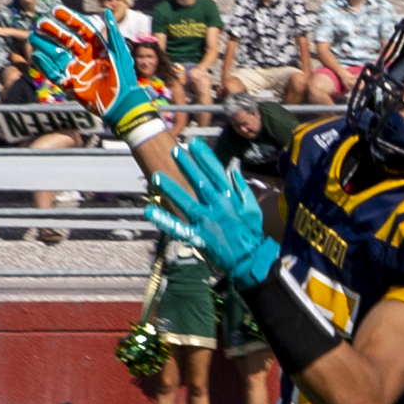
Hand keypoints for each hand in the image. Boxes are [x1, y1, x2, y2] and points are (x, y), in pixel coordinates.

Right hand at [31, 6, 161, 142]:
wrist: (121, 104)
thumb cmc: (124, 78)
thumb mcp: (120, 53)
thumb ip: (113, 32)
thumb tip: (108, 11)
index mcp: (97, 48)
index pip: (80, 29)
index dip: (69, 19)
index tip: (55, 10)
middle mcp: (85, 57)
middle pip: (65, 40)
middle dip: (53, 31)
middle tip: (40, 23)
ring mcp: (77, 70)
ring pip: (57, 55)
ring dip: (44, 46)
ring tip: (33, 37)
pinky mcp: (71, 85)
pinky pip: (54, 74)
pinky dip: (45, 66)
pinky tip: (36, 56)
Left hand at [148, 138, 281, 288]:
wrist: (251, 259)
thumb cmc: (251, 235)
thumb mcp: (253, 209)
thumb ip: (242, 189)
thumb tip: (234, 171)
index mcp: (230, 198)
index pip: (216, 172)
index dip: (205, 156)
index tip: (195, 143)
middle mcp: (218, 206)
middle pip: (200, 182)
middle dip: (187, 165)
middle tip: (174, 151)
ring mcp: (207, 221)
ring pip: (187, 201)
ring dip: (171, 189)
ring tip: (156, 176)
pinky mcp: (199, 236)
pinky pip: (179, 228)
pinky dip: (165, 220)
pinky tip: (150, 212)